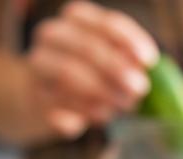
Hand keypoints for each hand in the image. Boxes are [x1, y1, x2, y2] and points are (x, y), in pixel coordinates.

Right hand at [26, 1, 158, 137]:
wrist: (39, 97)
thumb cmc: (85, 74)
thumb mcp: (106, 59)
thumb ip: (126, 59)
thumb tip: (145, 71)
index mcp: (74, 18)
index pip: (106, 22)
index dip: (129, 41)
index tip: (149, 61)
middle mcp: (51, 35)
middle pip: (87, 47)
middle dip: (117, 70)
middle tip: (139, 89)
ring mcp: (38, 65)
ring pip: (69, 73)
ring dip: (103, 92)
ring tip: (124, 106)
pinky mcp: (33, 97)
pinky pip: (60, 103)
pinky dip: (85, 111)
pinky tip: (103, 116)